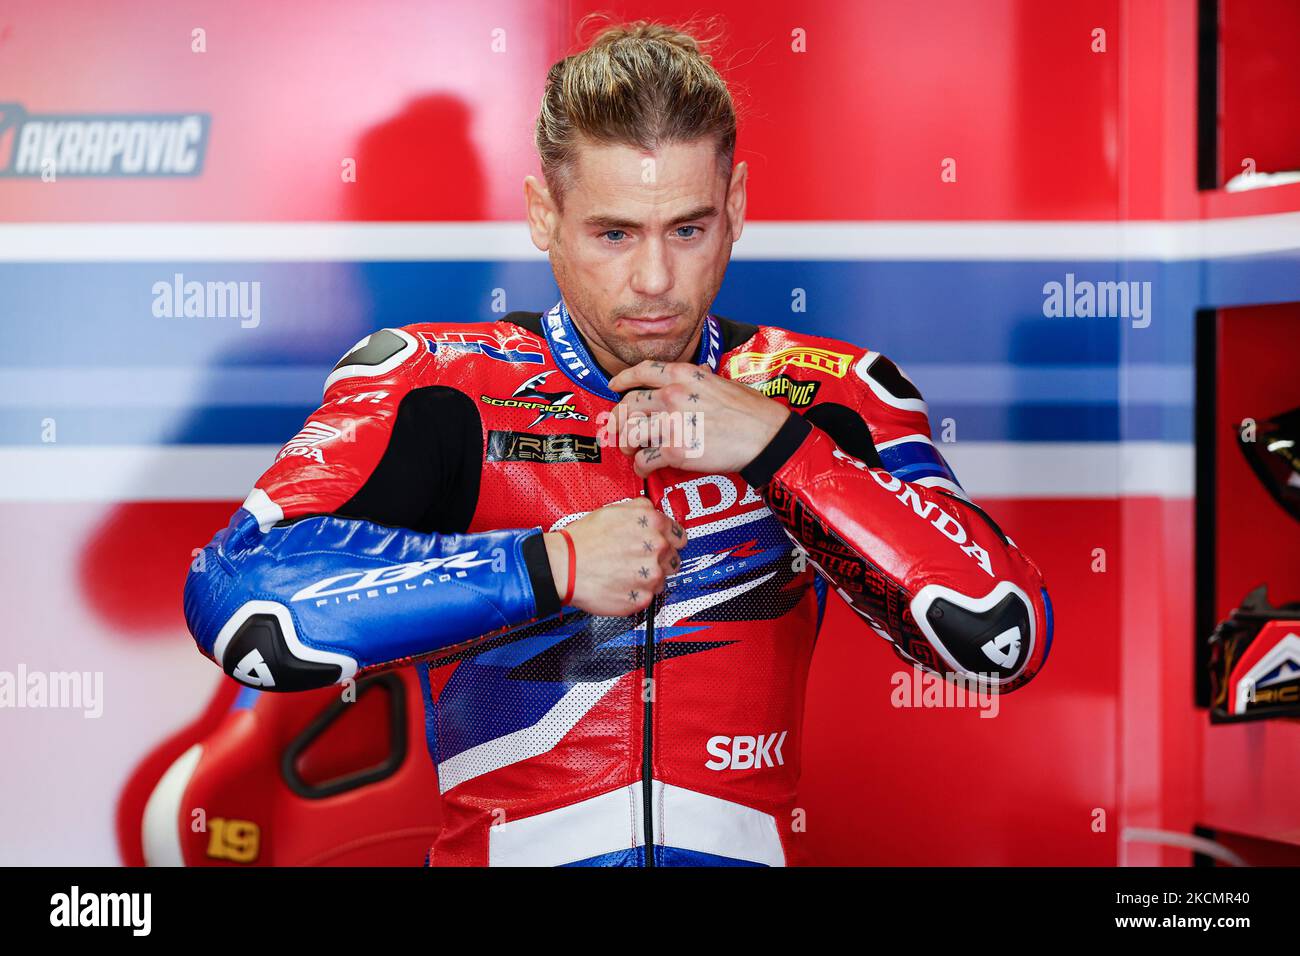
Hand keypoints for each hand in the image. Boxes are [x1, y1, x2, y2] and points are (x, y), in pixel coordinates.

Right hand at [543, 498, 686, 614]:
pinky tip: (621, 584)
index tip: (661, 544)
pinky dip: (637, 593)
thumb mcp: (613, 509)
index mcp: (653, 524)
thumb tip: (652, 509)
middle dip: (659, 559)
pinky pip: (648, 596)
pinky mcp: (642, 598)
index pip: (679, 534)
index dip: (668, 539)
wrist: (564, 566)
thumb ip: (641, 508)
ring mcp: (651, 575)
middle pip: (674, 558)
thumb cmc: (583, 540)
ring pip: (662, 579)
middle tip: (638, 559)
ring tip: (626, 572)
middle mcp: (657, 548)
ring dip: (649, 577)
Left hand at [606, 360, 790, 477]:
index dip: (623, 379)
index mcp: (684, 375)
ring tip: (632, 452)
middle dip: (620, 420)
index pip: (642, 371)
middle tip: (623, 431)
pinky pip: (644, 459)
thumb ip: (702, 378)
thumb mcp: (724, 382)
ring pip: (630, 432)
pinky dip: (640, 467)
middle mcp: (672, 395)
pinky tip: (645, 469)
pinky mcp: (675, 451)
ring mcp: (672, 423)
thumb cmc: (752, 411)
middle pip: (628, 404)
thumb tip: (698, 373)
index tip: (614, 387)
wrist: (765, 437)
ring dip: (627, 445)